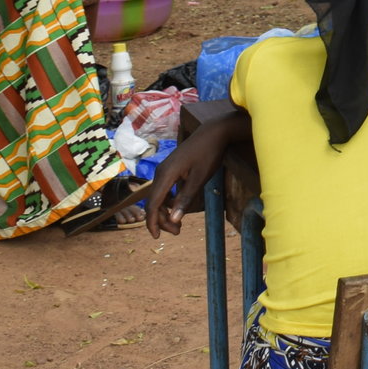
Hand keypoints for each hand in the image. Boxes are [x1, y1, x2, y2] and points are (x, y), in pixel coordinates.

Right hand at [144, 121, 232, 237]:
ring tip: (179, 226)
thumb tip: (174, 220)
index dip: (153, 222)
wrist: (214, 131)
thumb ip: (186, 199)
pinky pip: (164, 189)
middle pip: (154, 202)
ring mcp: (165, 170)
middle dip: (162, 220)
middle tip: (177, 232)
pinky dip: (169, 202)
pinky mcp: (171, 169)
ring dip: (166, 212)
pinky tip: (178, 209)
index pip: (154, 204)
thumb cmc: (209, 153)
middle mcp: (161, 172)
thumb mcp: (200, 178)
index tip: (158, 237)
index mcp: (166, 174)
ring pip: (159, 197)